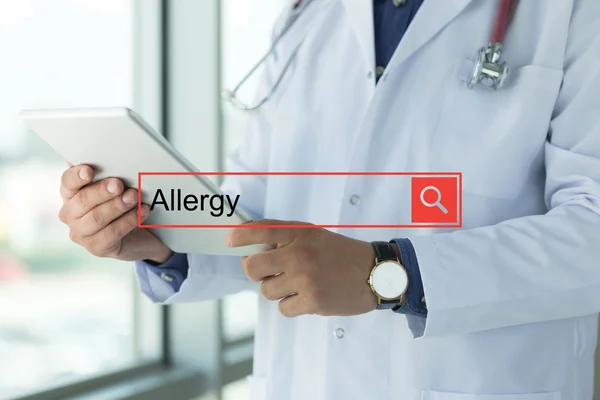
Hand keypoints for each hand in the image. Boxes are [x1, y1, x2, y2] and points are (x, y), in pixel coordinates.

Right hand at [59, 164, 171, 262]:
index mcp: (71, 194)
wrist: (142, 234)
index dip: (76, 176)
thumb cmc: (125, 204)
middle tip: (120, 184)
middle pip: (82, 201)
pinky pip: (111, 234)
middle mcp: (70, 214)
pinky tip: (142, 212)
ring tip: (135, 197)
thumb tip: (101, 152)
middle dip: (102, 191)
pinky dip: (128, 221)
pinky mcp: (97, 248)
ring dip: (117, 206)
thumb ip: (108, 172)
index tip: (89, 170)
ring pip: (96, 218)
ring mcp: (81, 233)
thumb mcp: (117, 187)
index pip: (67, 182)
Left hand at [225, 219, 377, 316]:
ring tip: (296, 284)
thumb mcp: (315, 235)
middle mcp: (300, 254)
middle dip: (254, 271)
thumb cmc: (341, 254)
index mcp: (301, 233)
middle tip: (265, 272)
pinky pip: (284, 308)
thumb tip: (252, 246)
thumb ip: (286, 237)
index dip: (241, 235)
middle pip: (253, 268)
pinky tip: (307, 297)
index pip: (262, 230)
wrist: (375, 273)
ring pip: (267, 291)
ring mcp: (305, 279)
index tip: (229, 240)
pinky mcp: (312, 302)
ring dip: (277, 290)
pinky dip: (291, 305)